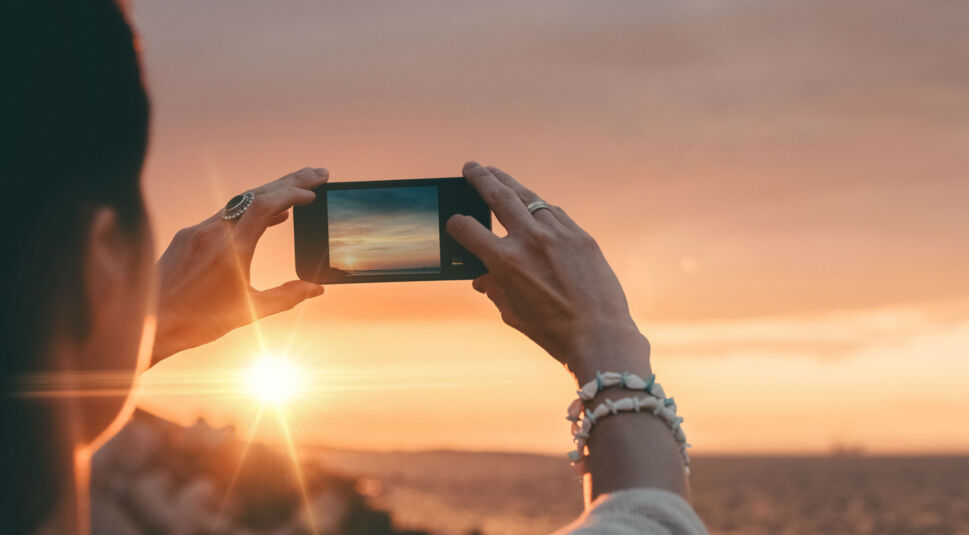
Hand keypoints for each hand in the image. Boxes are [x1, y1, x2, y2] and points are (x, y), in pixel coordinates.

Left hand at [152, 167, 328, 363]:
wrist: (147, 325)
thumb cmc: (197, 322)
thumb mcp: (250, 312)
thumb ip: (287, 297)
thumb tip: (316, 289)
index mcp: (232, 249)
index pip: (265, 205)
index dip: (292, 193)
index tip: (314, 192)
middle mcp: (213, 232)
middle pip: (256, 194)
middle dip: (290, 181)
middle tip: (318, 173)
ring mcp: (197, 232)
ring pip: (239, 202)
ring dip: (270, 193)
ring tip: (298, 190)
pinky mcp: (186, 237)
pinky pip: (224, 214)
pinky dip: (249, 209)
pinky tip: (267, 216)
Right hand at [445, 162, 649, 382]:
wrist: (600, 334)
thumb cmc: (552, 331)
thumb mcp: (512, 313)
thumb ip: (494, 289)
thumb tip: (482, 278)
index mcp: (505, 262)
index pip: (468, 229)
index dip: (456, 224)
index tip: (455, 222)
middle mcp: (530, 240)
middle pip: (497, 196)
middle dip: (480, 179)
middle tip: (470, 168)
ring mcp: (558, 234)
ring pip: (528, 198)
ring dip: (509, 184)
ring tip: (496, 175)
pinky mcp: (580, 236)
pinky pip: (554, 213)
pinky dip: (539, 207)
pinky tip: (532, 204)